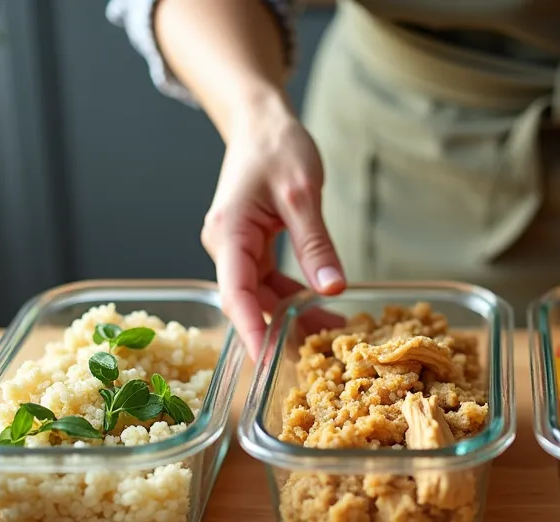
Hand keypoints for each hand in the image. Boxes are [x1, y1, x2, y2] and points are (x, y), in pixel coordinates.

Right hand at [200, 97, 345, 359]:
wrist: (261, 122)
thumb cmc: (276, 147)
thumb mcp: (303, 195)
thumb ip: (316, 244)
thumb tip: (333, 290)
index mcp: (228, 233)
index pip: (236, 293)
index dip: (251, 330)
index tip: (268, 362)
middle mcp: (226, 246)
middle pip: (249, 302)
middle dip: (280, 332)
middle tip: (318, 361)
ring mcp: (238, 249)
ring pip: (263, 296)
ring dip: (293, 316)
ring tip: (334, 336)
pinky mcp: (252, 249)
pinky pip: (271, 283)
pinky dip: (296, 298)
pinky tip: (325, 309)